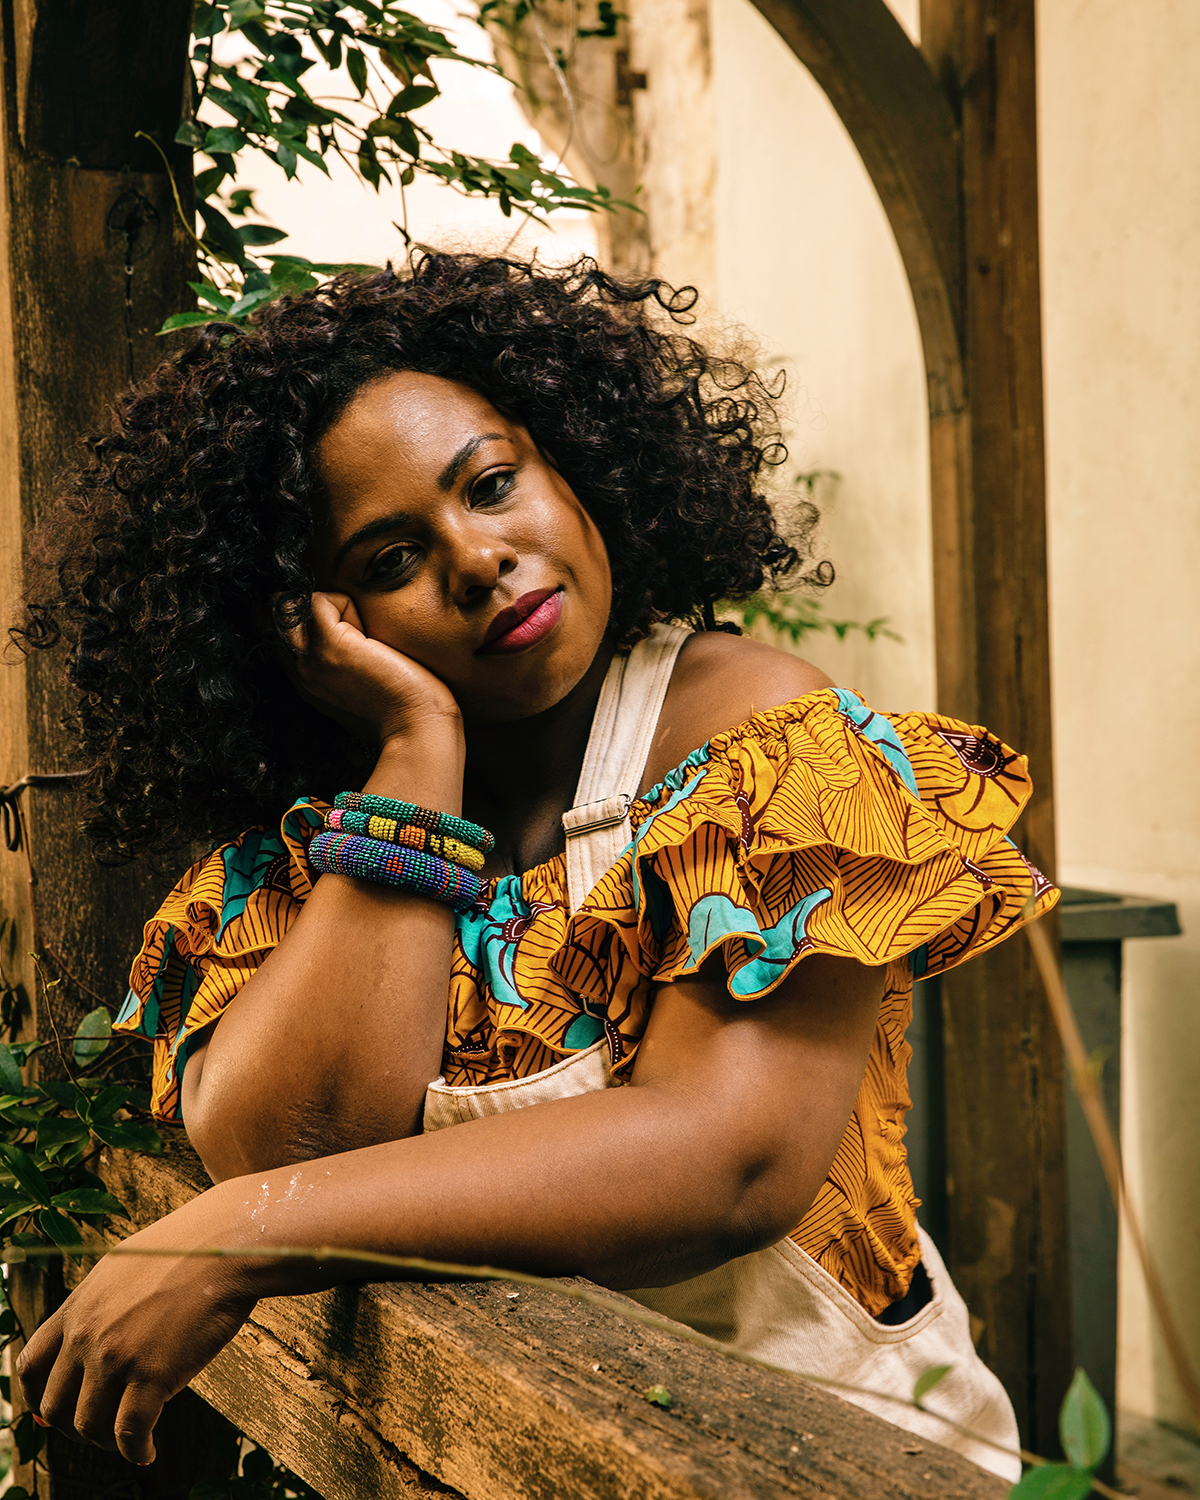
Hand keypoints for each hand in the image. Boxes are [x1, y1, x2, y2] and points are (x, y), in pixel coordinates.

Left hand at [16, 1201, 262, 1464]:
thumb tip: (92, 1330)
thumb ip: (100, 1301)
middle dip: (73, 1425)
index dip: (38, 1396)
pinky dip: (136, 1449)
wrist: (229, 1244)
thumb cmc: (188, 1248)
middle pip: (55, 1404)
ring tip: (127, 1439)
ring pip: (89, 1424)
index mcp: (79, 1305)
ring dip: (105, 1440)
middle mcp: (88, 1333)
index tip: (52, 1410)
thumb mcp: (123, 1265)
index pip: (33, 1364)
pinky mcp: (153, 1375)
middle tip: (98, 1428)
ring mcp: (117, 1356)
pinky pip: (129, 1432)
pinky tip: (147, 1450)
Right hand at [283, 592, 461, 748]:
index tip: (345, 630)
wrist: (416, 729)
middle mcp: (299, 670)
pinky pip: (321, 599)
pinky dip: (348, 604)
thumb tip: (356, 641)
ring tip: (363, 634)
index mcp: (305, 682)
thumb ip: (342, 668)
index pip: (279, 634)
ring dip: (331, 606)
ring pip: (295, 604)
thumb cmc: (401, 712)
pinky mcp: (329, 644)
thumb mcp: (359, 691)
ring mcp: (309, 657)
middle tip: (354, 628)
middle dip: (312, 606)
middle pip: (276, 615)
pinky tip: (370, 634)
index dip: (305, 619)